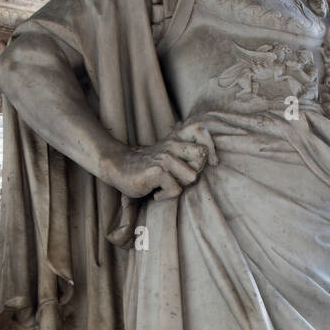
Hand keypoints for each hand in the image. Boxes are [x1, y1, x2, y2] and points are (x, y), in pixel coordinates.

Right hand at [102, 123, 217, 199]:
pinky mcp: (157, 171)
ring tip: (166, 185)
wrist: (117, 166)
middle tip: (179, 179)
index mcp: (177, 140)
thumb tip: (212, 160)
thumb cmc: (145, 167)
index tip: (212, 163)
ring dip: (180, 185)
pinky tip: (155, 192)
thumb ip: (185, 155)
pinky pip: (176, 189)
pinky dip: (165, 195)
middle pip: (202, 157)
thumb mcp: (167, 156)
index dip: (211, 149)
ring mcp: (165, 157)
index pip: (203, 134)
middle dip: (195, 172)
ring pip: (191, 177)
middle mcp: (173, 145)